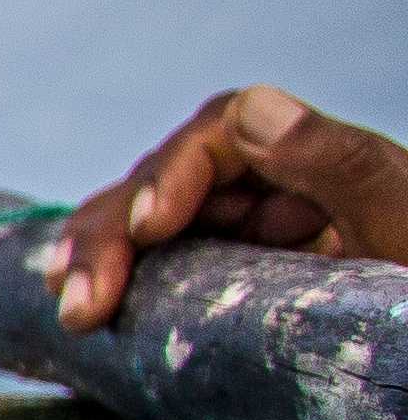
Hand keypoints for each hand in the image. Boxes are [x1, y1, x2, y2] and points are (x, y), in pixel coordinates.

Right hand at [49, 87, 405, 334]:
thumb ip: (348, 170)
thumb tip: (254, 108)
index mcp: (333, 173)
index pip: (229, 133)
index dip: (175, 170)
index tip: (152, 229)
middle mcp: (289, 201)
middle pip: (173, 179)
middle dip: (116, 230)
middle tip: (83, 298)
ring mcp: (256, 254)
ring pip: (151, 229)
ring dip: (99, 257)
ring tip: (70, 304)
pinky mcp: (232, 308)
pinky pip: (162, 279)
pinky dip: (116, 287)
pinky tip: (83, 311)